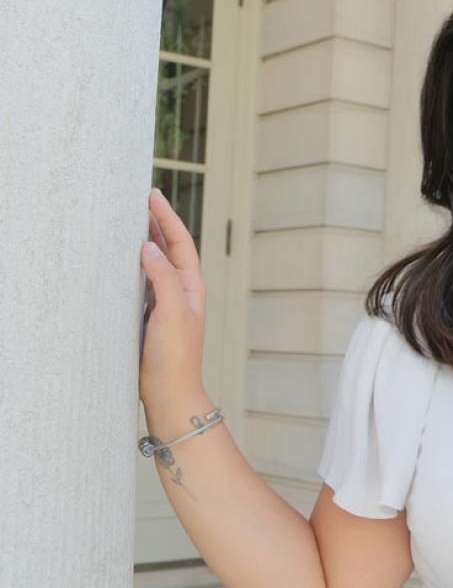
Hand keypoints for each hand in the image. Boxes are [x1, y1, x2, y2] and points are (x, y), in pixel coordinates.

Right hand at [139, 187, 207, 406]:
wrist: (170, 392)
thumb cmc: (176, 356)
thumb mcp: (172, 312)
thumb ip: (162, 277)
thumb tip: (149, 247)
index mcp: (191, 286)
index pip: (180, 242)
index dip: (167, 218)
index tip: (152, 196)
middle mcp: (181, 290)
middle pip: (169, 248)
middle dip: (157, 223)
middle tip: (141, 200)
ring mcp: (166, 302)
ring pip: (156, 263)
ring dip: (147, 241)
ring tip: (132, 220)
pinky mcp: (151, 315)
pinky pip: (143, 281)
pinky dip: (135, 265)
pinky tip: (124, 259)